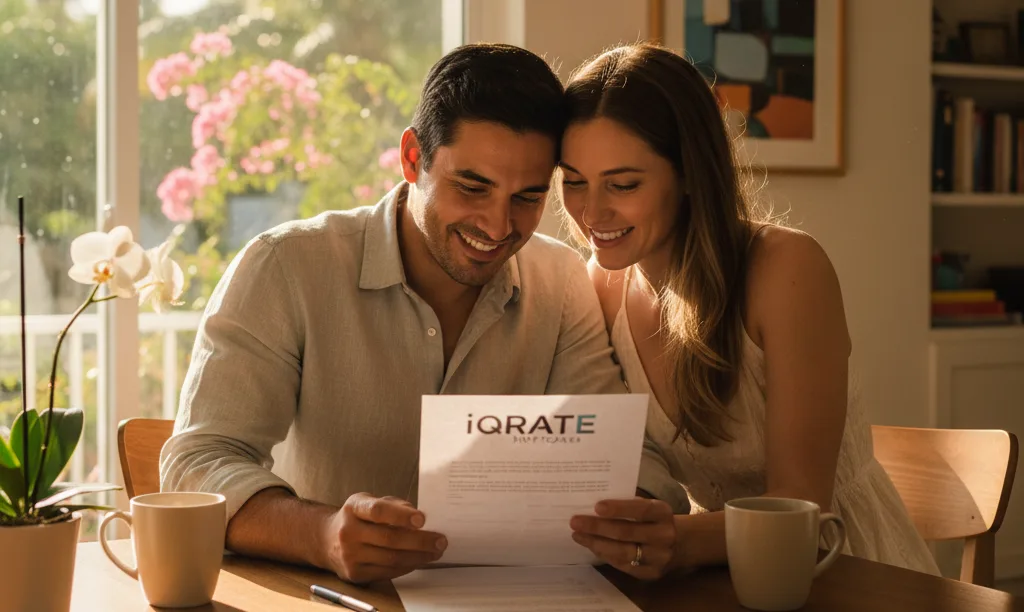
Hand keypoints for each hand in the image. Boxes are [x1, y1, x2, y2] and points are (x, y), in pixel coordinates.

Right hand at [321, 492, 447, 582]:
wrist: (326, 540)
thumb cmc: (358, 518)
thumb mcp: (370, 501)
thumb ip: (394, 505)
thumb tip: (418, 519)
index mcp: (354, 507)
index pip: (378, 511)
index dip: (401, 515)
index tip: (422, 519)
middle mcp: (348, 531)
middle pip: (389, 539)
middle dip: (420, 541)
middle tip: (440, 541)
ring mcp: (349, 555)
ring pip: (391, 559)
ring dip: (418, 557)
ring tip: (435, 552)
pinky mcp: (354, 573)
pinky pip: (387, 572)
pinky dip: (406, 567)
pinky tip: (418, 561)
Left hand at [570, 497, 677, 580]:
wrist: (681, 544)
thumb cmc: (654, 519)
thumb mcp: (649, 506)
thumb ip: (628, 505)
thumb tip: (593, 504)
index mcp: (663, 513)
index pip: (641, 509)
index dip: (619, 508)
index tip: (597, 506)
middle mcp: (664, 536)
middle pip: (627, 532)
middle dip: (598, 527)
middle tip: (575, 522)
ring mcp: (659, 557)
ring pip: (623, 552)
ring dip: (596, 543)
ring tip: (578, 535)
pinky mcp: (651, 573)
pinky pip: (623, 565)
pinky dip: (605, 555)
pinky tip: (592, 546)